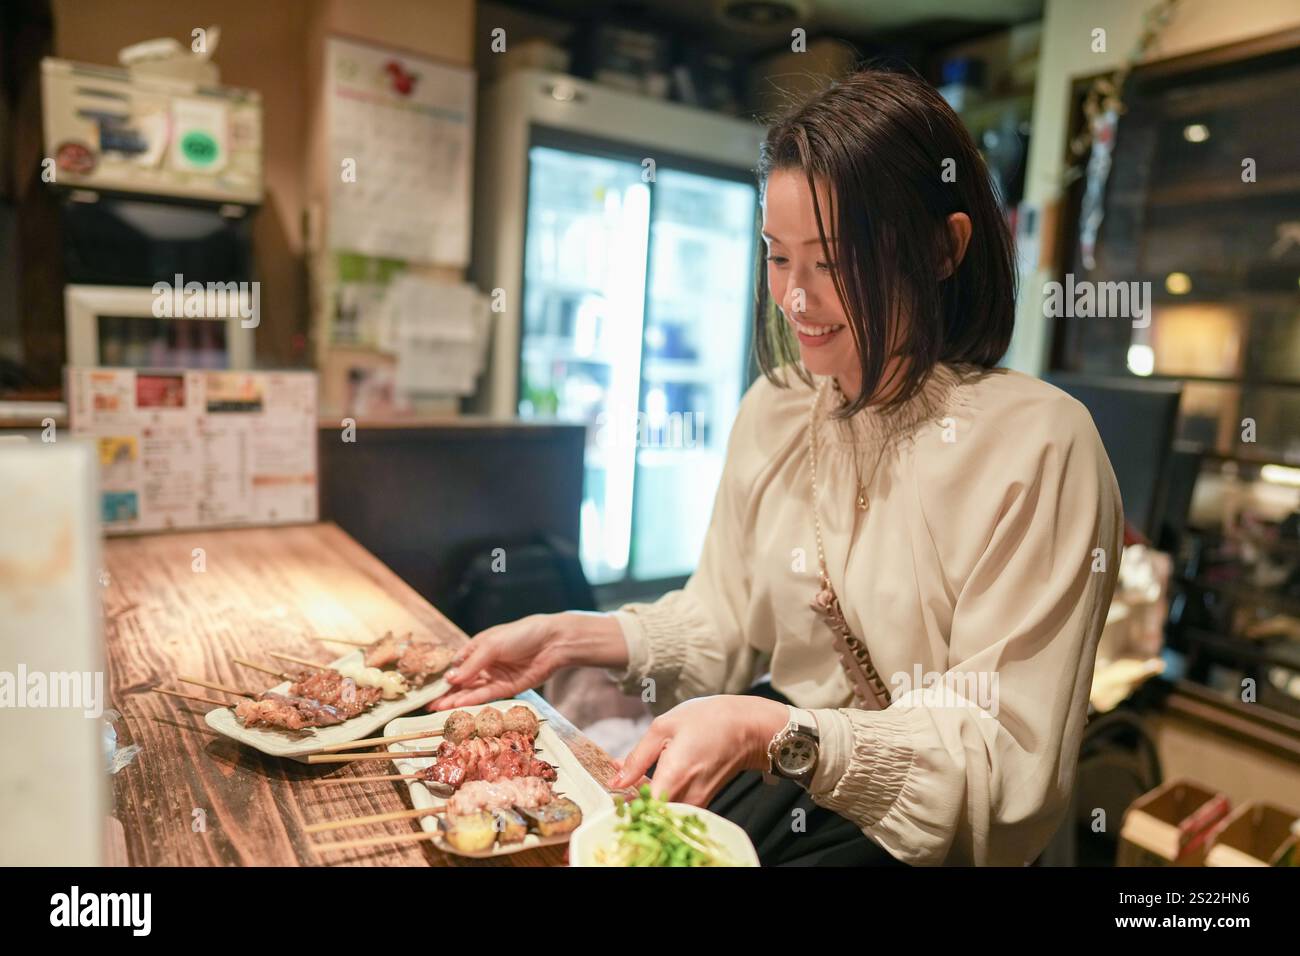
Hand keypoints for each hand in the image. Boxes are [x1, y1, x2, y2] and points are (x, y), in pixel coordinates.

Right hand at [427, 611, 625, 710]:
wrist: (552, 643)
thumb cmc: (520, 635)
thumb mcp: (491, 645)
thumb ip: (471, 664)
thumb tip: (450, 679)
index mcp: (478, 648)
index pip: (456, 665)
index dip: (444, 676)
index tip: (428, 688)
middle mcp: (484, 665)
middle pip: (462, 681)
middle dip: (446, 692)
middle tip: (428, 705)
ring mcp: (495, 677)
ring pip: (471, 691)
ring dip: (455, 699)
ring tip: (437, 708)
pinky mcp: (506, 689)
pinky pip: (485, 696)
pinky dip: (471, 701)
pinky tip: (457, 705)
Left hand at [609, 695, 790, 806]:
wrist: (748, 727)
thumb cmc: (709, 720)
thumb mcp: (665, 726)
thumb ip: (638, 757)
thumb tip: (617, 781)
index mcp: (675, 774)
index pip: (643, 809)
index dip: (624, 806)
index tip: (613, 795)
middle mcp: (687, 795)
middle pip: (650, 814)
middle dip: (631, 804)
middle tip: (620, 785)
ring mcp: (697, 802)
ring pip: (663, 813)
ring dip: (645, 801)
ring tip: (636, 779)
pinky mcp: (703, 802)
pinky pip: (675, 808)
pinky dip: (661, 799)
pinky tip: (654, 780)